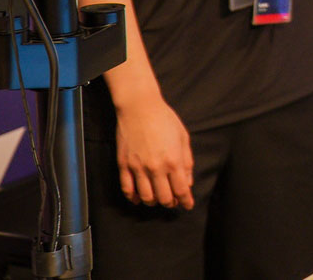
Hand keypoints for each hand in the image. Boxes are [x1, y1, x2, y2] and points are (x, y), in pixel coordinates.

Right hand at [114, 95, 194, 209]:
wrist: (140, 108)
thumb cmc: (165, 119)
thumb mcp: (183, 137)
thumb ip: (187, 161)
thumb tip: (188, 181)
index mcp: (173, 161)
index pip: (181, 190)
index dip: (186, 201)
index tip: (188, 205)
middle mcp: (156, 168)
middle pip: (164, 198)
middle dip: (171, 202)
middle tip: (173, 201)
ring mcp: (138, 168)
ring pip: (146, 197)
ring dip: (153, 201)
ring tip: (158, 198)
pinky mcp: (124, 165)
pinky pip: (127, 189)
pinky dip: (134, 198)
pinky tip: (139, 198)